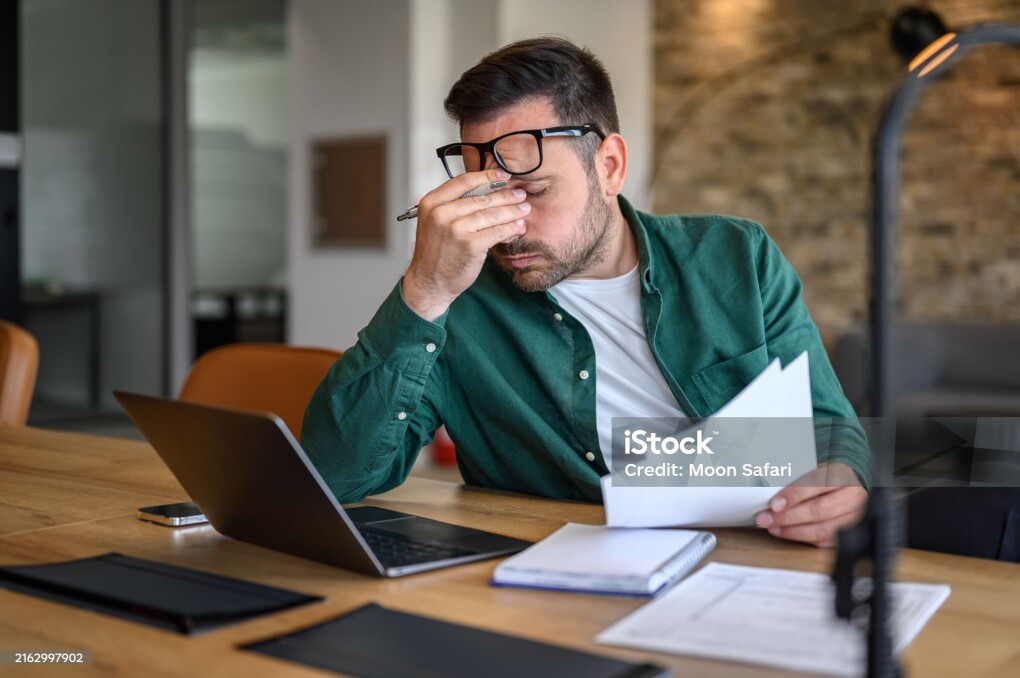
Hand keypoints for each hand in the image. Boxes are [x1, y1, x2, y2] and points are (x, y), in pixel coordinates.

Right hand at [402, 169, 529, 319]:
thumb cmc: (435, 253)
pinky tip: (517, 227)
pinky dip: (510, 228)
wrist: (429, 282)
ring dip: (512, 211)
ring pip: (491, 214)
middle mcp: (441, 213)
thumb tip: (487, 192)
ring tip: (524, 209)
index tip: (503, 175)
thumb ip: (454, 206)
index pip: (463, 181)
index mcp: (432, 203)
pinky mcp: (470, 245)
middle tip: (520, 194)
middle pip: (481, 198)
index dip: (487, 176)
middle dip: (505, 195)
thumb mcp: (436, 222)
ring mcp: (456, 229)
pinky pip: (497, 232)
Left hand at [755, 463, 866, 546]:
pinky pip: (826, 540)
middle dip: (789, 517)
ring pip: (823, 529)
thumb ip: (799, 486)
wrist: (853, 486)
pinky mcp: (851, 533)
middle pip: (820, 511)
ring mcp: (854, 517)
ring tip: (774, 528)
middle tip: (766, 519)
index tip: (774, 504)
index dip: (794, 496)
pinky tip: (789, 534)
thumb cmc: (831, 480)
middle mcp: (852, 498)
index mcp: (843, 477)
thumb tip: (774, 501)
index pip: (816, 486)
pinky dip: (804, 539)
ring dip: (794, 531)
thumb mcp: (817, 474)